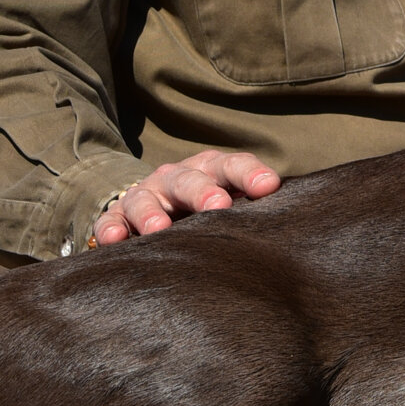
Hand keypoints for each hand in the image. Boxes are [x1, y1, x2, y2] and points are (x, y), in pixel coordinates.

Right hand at [91, 150, 280, 243]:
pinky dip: (112, 228)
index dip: (250, 174)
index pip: (233, 166)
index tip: (268, 187)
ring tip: (160, 230)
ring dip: (153, 213)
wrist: (154, 203)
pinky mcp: (118, 216)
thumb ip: (255, 212)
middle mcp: (177, 178)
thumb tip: (292, 230)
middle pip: (189, 179)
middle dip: (203, 192)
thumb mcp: (229, 201)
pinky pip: (111, 220)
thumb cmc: (205, 208)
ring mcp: (145, 195)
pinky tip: (116, 239)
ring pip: (145, 199)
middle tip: (217, 207)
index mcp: (211, 171)